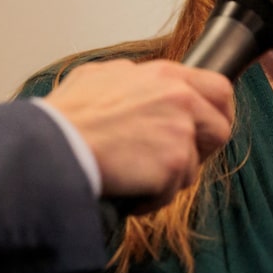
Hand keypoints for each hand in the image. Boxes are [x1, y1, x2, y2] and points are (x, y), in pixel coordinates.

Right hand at [45, 59, 233, 210]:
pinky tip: (127, 189)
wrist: (51, 145)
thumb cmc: (65, 117)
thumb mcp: (100, 77)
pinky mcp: (174, 162)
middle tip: (176, 161)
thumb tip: (137, 85)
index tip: (207, 128)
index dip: (217, 112)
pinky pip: (172, 190)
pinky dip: (151, 197)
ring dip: (167, 177)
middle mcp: (180, 97)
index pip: (218, 88)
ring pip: (193, 165)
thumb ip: (132, 80)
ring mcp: (180, 130)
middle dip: (203, 149)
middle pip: (220, 128)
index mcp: (165, 74)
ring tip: (132, 176)